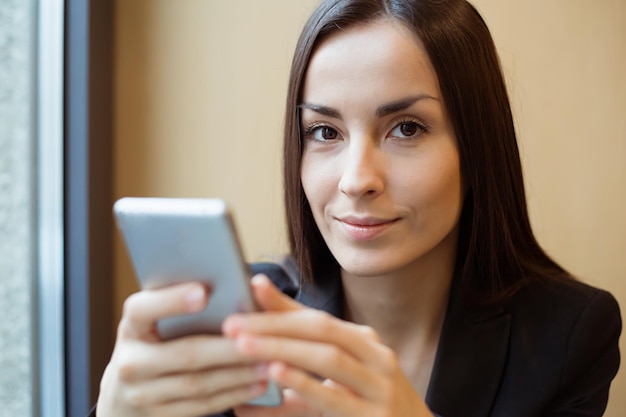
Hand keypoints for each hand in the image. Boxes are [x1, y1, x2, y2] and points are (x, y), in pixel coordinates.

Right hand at [96, 282, 268, 416]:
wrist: (128, 388)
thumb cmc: (158, 337)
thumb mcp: (158, 318)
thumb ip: (183, 302)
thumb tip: (230, 282)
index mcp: (131, 326)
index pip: (143, 310)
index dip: (172, 301)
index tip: (204, 291)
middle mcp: (130, 361)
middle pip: (184, 353)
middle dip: (227, 348)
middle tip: (260, 338)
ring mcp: (141, 393)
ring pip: (198, 384)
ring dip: (237, 374)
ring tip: (268, 362)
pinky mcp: (159, 415)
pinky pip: (202, 405)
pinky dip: (233, 393)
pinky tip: (257, 383)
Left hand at [224, 275, 432, 416]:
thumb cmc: (369, 400)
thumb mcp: (342, 368)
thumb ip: (303, 342)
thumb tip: (258, 304)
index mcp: (364, 340)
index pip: (316, 317)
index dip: (279, 305)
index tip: (245, 291)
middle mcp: (375, 356)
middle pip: (321, 330)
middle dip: (273, 325)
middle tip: (232, 324)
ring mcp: (379, 387)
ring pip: (327, 358)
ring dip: (282, 349)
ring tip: (244, 346)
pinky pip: (335, 398)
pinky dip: (304, 383)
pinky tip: (277, 374)